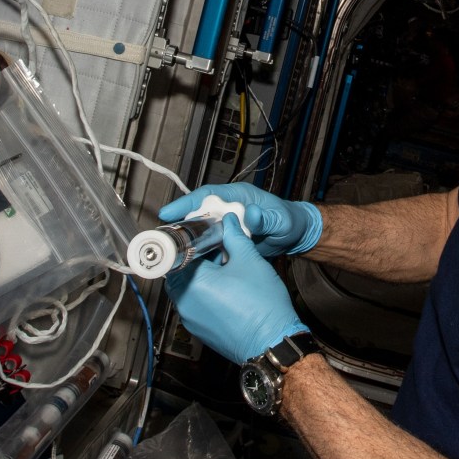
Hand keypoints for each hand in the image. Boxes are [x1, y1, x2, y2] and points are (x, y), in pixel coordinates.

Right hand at [159, 183, 321, 258]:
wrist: (294, 236)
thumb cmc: (289, 221)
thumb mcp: (281, 220)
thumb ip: (267, 218)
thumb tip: (252, 214)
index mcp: (238, 196)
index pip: (208, 195)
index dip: (187, 203)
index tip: (169, 212)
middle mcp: (228, 208)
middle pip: (198, 213)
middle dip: (180, 224)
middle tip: (163, 238)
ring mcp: (226, 224)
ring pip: (201, 231)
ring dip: (188, 241)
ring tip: (171, 253)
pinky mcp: (226, 240)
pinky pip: (210, 245)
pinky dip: (201, 254)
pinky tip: (191, 264)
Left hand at [167, 218, 308, 363]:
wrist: (273, 343)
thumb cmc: (262, 305)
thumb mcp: (249, 260)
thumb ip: (234, 237)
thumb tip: (228, 222)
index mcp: (190, 282)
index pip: (180, 251)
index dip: (194, 239)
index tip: (206, 234)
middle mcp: (183, 302)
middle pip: (181, 270)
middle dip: (199, 258)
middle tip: (220, 250)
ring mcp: (189, 319)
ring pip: (189, 288)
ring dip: (203, 276)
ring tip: (227, 270)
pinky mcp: (199, 330)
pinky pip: (196, 304)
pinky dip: (206, 294)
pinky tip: (228, 290)